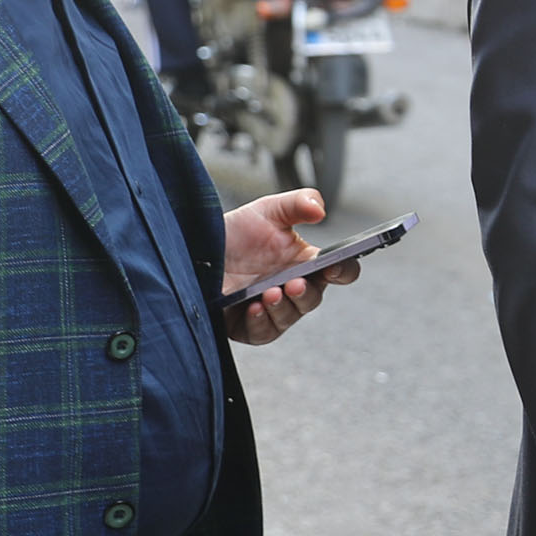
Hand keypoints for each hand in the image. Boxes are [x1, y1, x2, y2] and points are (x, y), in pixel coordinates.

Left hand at [217, 189, 361, 345]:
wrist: (192, 251)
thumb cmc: (232, 233)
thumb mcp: (267, 210)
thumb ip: (299, 203)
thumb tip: (320, 211)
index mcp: (304, 262)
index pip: (337, 271)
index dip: (343, 270)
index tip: (335, 266)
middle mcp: (291, 287)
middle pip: (314, 298)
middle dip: (306, 293)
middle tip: (294, 283)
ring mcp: (270, 309)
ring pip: (290, 317)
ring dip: (283, 308)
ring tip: (269, 293)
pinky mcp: (247, 325)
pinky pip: (263, 332)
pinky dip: (261, 323)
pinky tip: (253, 308)